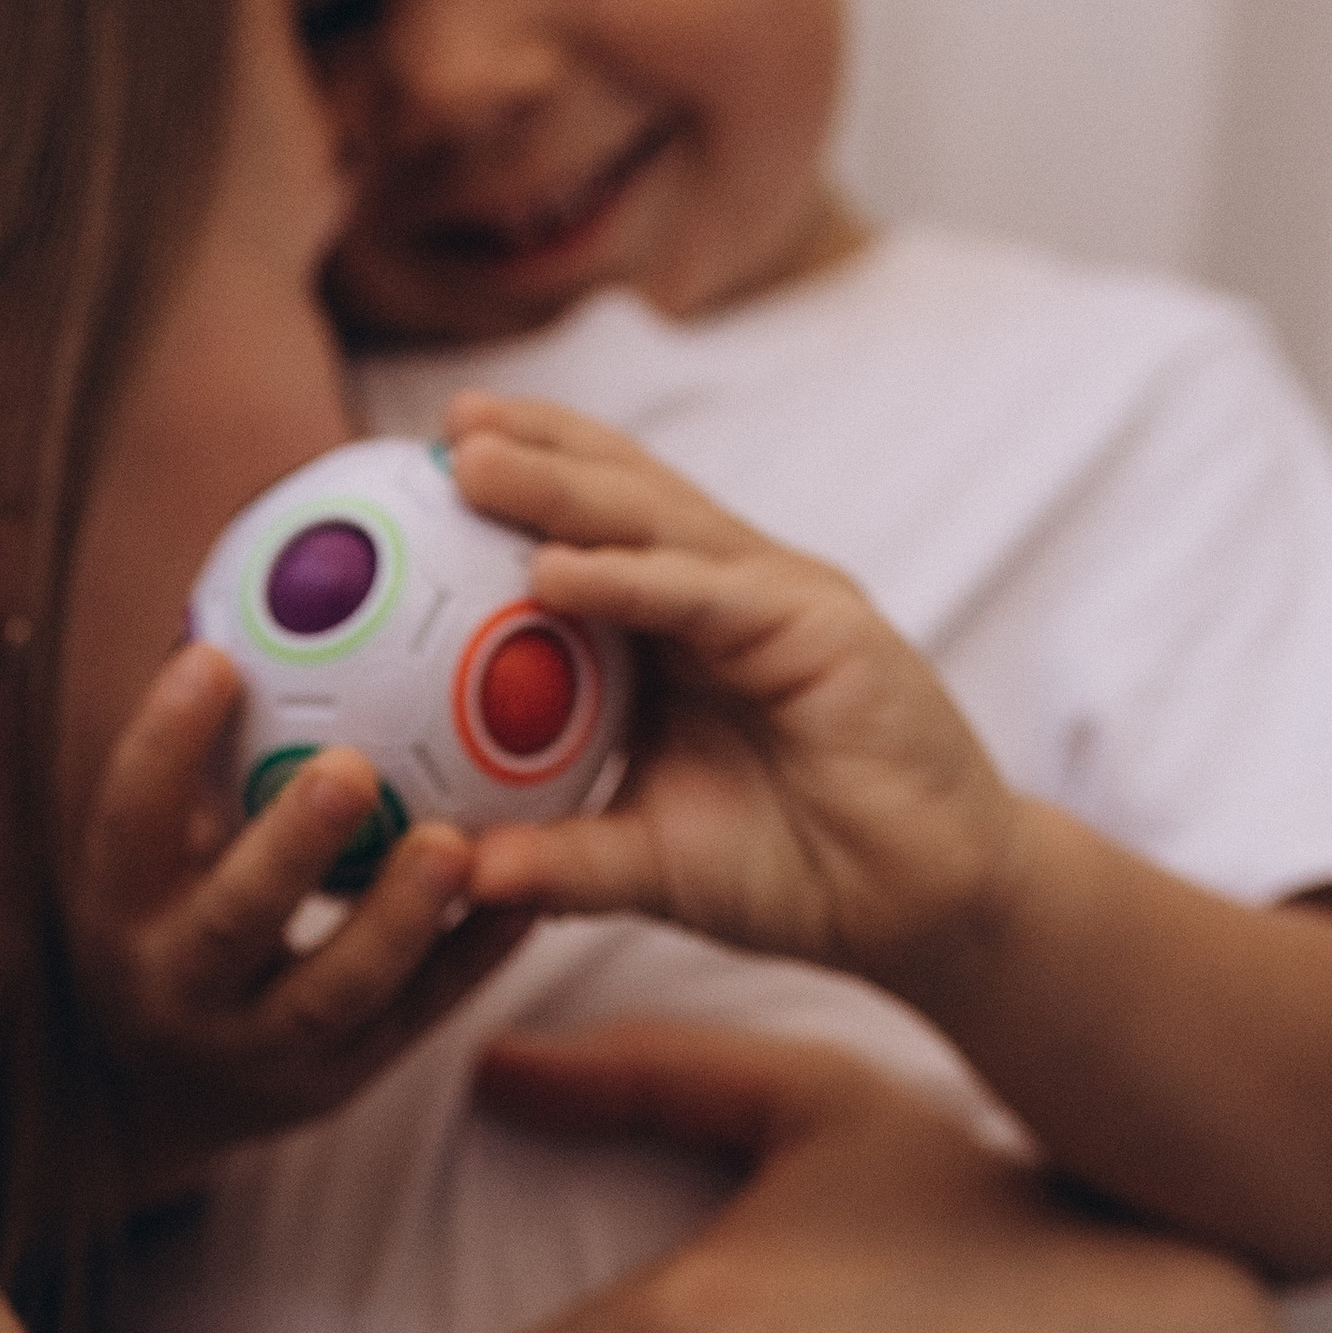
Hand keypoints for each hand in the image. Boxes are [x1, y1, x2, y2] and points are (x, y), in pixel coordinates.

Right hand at [67, 637, 530, 1188]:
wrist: (164, 1094)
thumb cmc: (171, 914)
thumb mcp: (152, 848)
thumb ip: (194, 748)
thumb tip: (247, 578)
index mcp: (119, 910)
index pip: (127, 821)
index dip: (163, 743)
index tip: (214, 654)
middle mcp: (177, 989)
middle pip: (230, 921)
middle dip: (286, 848)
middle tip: (350, 765)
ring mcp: (259, 1051)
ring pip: (333, 990)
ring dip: (398, 919)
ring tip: (455, 845)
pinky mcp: (337, 1083)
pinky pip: (415, 1018)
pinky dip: (469, 959)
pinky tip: (527, 891)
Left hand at [440, 394, 1021, 984]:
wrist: (920, 907)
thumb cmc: (792, 875)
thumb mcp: (648, 868)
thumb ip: (557, 860)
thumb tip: (447, 874)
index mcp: (677, 631)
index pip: (589, 534)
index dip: (513, 492)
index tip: (411, 476)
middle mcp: (722, 594)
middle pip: (616, 498)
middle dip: (530, 448)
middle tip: (437, 424)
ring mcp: (774, 599)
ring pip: (655, 523)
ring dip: (560, 488)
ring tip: (472, 460)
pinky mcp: (821, 627)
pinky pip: (704, 595)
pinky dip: (627, 580)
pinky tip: (550, 571)